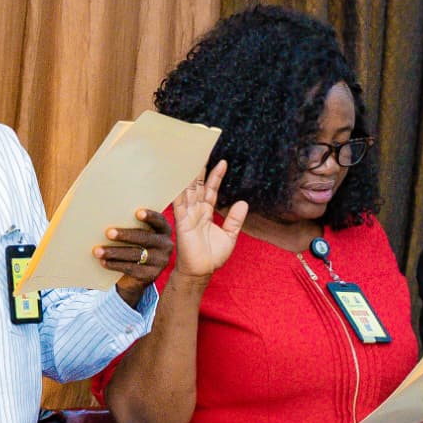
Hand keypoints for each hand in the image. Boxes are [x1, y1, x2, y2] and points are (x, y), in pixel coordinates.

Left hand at [96, 207, 172, 304]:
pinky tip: (103, 262)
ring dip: (115, 252)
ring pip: (136, 254)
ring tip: (98, 251)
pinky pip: (131, 268)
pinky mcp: (151, 275)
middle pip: (145, 238)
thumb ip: (129, 225)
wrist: (137, 273)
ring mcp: (160, 261)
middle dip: (125, 235)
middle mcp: (165, 245)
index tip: (137, 213)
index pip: (159, 221)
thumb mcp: (136, 234)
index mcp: (163, 230)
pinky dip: (115, 265)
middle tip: (108, 233)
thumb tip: (106, 216)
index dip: (150, 216)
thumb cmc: (133, 244)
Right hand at [168, 161, 247, 279]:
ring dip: (189, 176)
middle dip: (200, 170)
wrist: (201, 271)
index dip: (216, 176)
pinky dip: (179, 190)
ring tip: (191, 159)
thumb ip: (235, 219)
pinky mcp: (182, 221)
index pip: (211, 190)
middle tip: (201, 152)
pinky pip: (180, 203)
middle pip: (197, 186)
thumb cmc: (212, 256)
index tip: (223, 162)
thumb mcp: (230, 235)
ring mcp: (188, 215)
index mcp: (206, 213)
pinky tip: (180, 178)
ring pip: (188, 190)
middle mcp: (196, 211)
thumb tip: (243, 202)